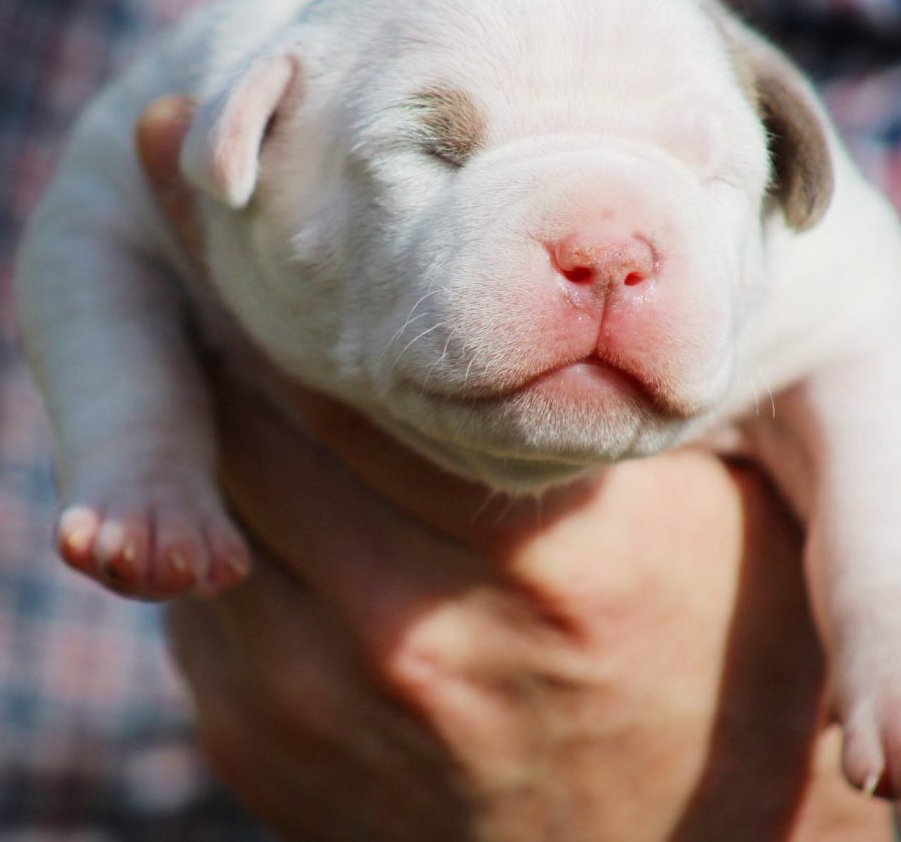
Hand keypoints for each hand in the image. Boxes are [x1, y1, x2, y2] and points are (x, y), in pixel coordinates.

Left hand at [138, 96, 892, 840]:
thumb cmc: (703, 653)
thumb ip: (602, 415)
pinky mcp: (259, 744)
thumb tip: (514, 278)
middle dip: (221, 300)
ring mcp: (316, 701)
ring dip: (208, 390)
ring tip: (214, 308)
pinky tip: (244, 445)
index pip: (374, 361)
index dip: (279, 251)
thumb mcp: (698, 520)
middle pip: (256, 414)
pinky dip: (215, 499)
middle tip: (197, 198)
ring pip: (211, 489)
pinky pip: (202, 582)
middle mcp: (407, 630)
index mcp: (542, 557)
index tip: (218, 155)